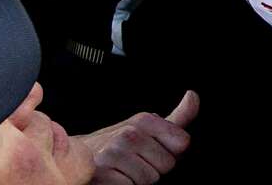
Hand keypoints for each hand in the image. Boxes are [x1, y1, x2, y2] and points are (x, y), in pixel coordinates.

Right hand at [81, 90, 198, 184]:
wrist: (78, 158)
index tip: (152, 150)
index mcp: (144, 121)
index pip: (182, 143)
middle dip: (154, 168)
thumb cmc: (120, 145)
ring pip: (150, 179)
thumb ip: (177, 118)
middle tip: (134, 162)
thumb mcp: (149, 128)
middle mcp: (129, 134)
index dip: (170, 152)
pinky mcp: (101, 175)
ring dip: (137, 180)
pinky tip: (114, 178)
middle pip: (168, 164)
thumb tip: (193, 96)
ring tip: (123, 170)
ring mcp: (113, 154)